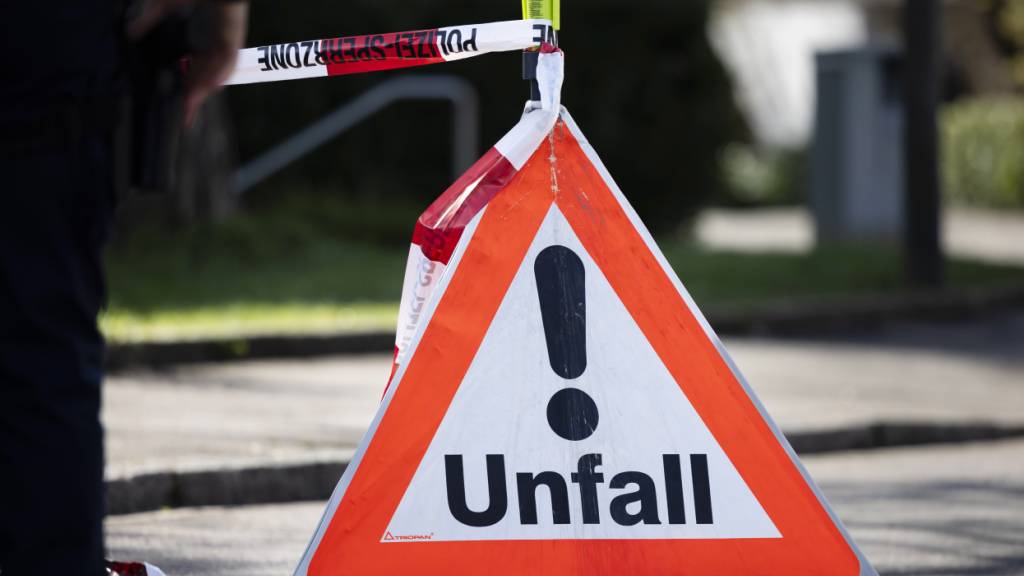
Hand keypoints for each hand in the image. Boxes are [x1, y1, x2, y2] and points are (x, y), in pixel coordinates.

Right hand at [129, 0, 248, 126]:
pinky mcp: (232, 40)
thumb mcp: (163, 6)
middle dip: (194, 99)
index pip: (193, 72)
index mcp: (203, 43)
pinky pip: (227, 64)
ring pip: (215, 76)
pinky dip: (218, 76)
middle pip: (205, 80)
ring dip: (203, 92)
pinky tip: (208, 90)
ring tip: (190, 109)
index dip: (186, 90)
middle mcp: (214, 48)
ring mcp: (225, 45)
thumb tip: (129, 33)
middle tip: (184, 119)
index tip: (178, 107)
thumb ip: (148, 20)